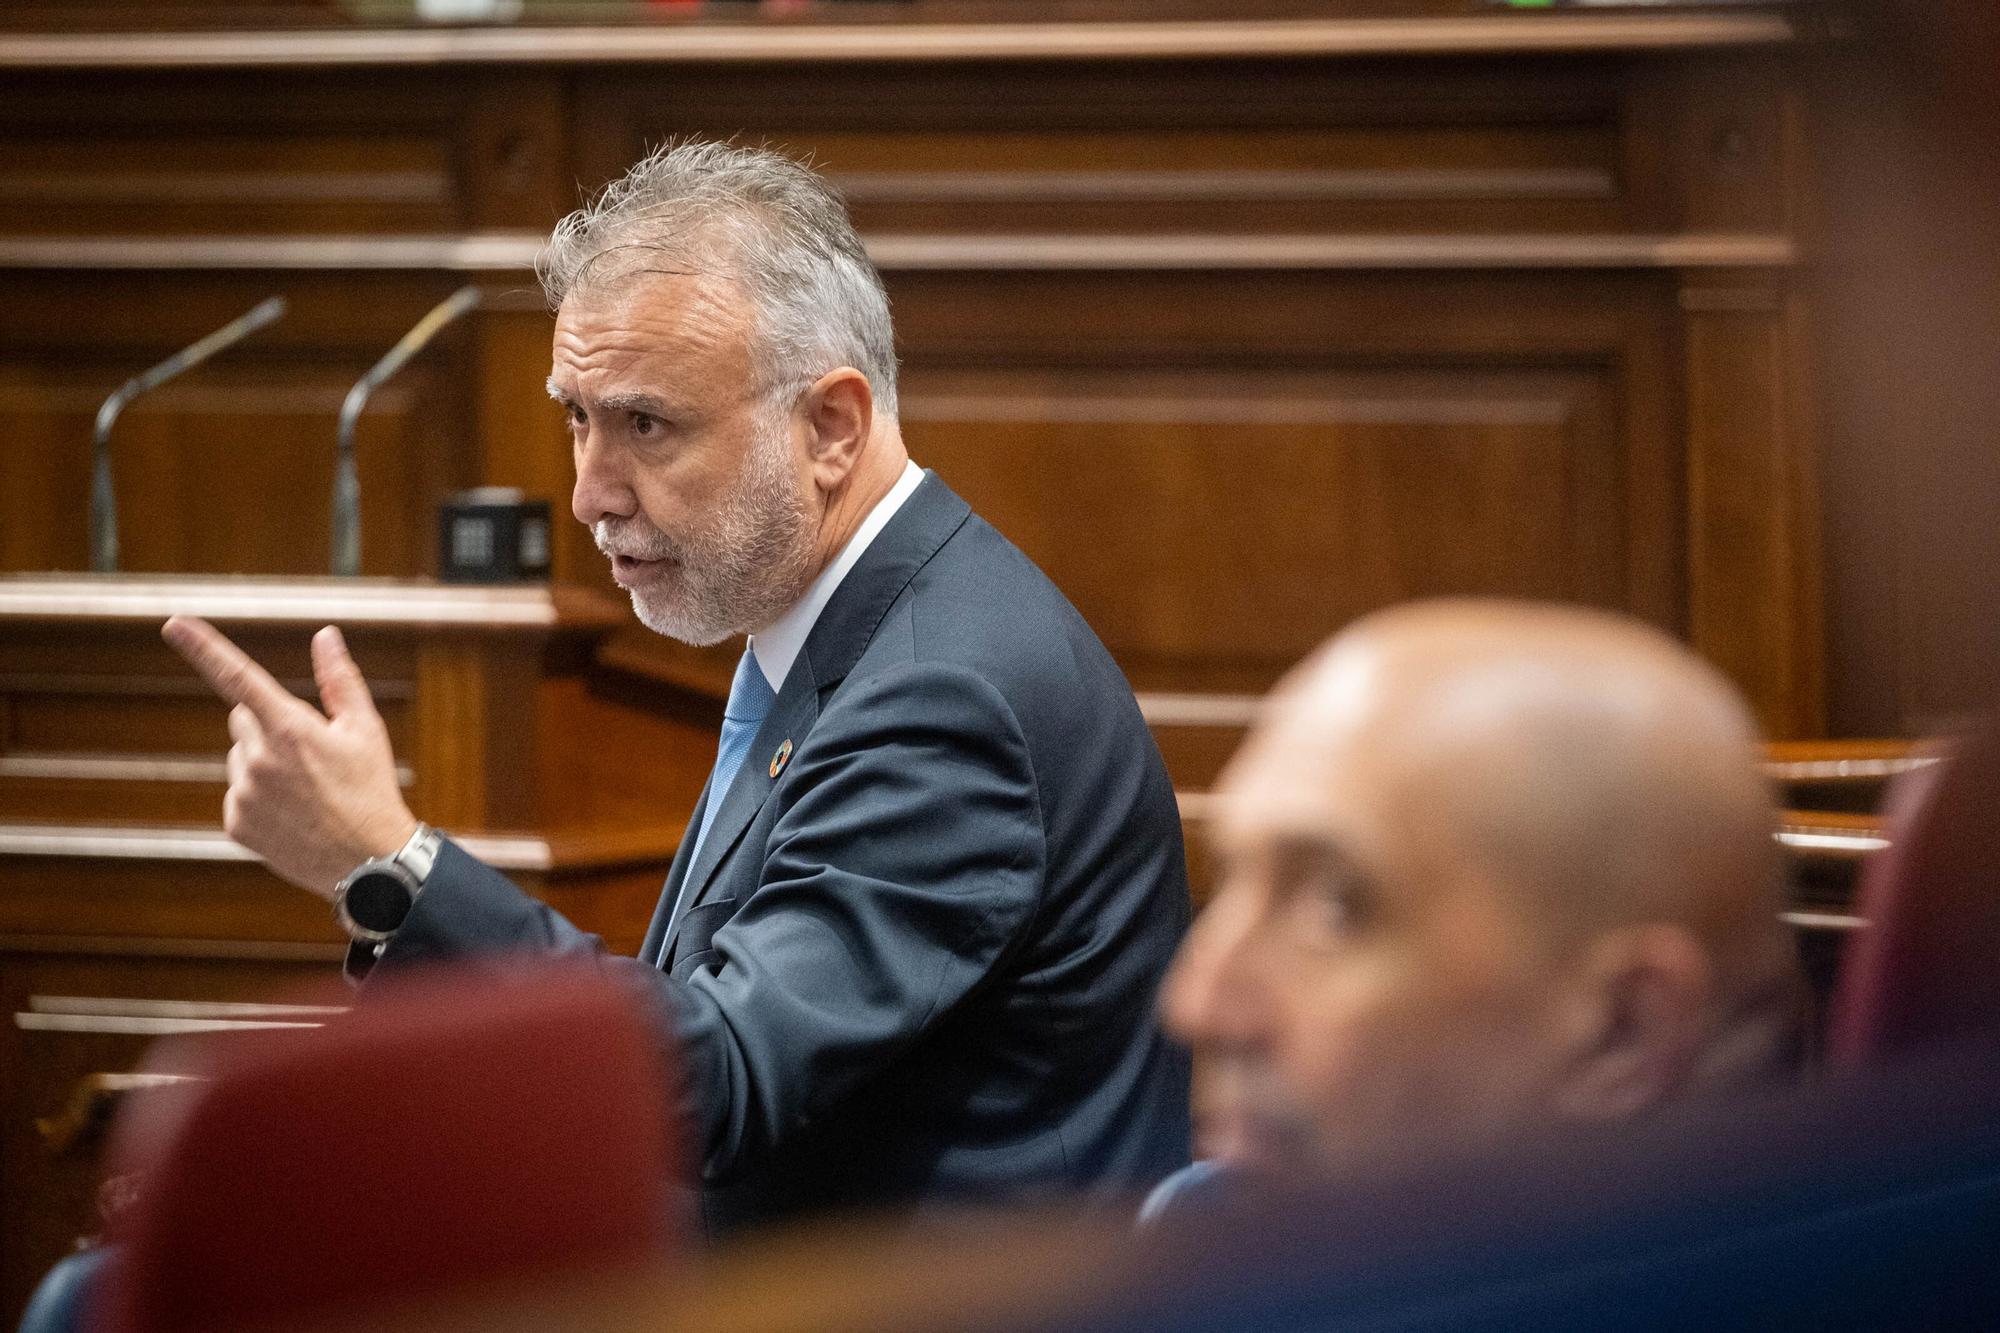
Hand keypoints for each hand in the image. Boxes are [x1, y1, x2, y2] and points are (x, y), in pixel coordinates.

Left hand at [162, 616, 417, 899]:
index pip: (238, 677)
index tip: (174, 624)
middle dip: (269, 725)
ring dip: (264, 763)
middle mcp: (259, 758)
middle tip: (311, 753)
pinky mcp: (236, 823)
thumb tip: (325, 636)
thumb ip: (340, 678)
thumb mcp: (366, 730)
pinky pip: (238, 793)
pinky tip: (293, 813)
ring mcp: (244, 793)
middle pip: (244, 718)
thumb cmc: (372, 789)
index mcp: (290, 728)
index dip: (203, 647)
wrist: (369, 863)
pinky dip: (259, 797)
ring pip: (241, 757)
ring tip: (306, 791)